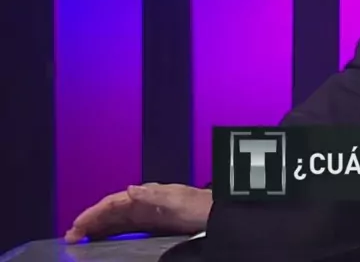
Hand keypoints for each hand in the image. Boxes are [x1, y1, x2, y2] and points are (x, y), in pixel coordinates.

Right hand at [64, 183, 211, 242]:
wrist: (218, 213)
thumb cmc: (198, 206)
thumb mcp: (175, 200)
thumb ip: (152, 195)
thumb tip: (129, 189)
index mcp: (146, 194)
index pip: (113, 202)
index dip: (93, 213)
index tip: (77, 226)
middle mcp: (144, 201)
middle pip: (110, 211)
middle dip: (90, 221)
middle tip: (71, 237)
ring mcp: (148, 212)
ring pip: (115, 220)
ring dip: (97, 227)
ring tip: (80, 239)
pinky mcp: (153, 223)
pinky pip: (126, 227)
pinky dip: (111, 232)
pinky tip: (103, 239)